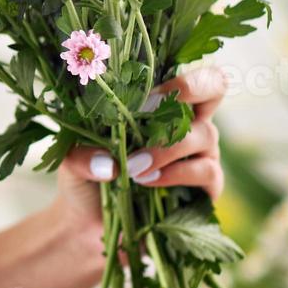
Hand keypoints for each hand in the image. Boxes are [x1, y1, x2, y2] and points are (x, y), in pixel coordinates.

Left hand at [53, 65, 227, 234]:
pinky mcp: (208, 186)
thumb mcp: (72, 156)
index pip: (180, 67)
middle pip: (215, 84)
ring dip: (165, 147)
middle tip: (148, 110)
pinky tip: (147, 181)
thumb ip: (81, 152)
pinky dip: (175, 174)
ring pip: (204, 134)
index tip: (143, 96)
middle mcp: (188, 118)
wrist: (87, 219)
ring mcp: (203, 150)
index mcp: (158, 99)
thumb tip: (108, 163)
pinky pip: (206, 171)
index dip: (175, 74)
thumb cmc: (85, 171)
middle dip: (189, 89)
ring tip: (132, 167)